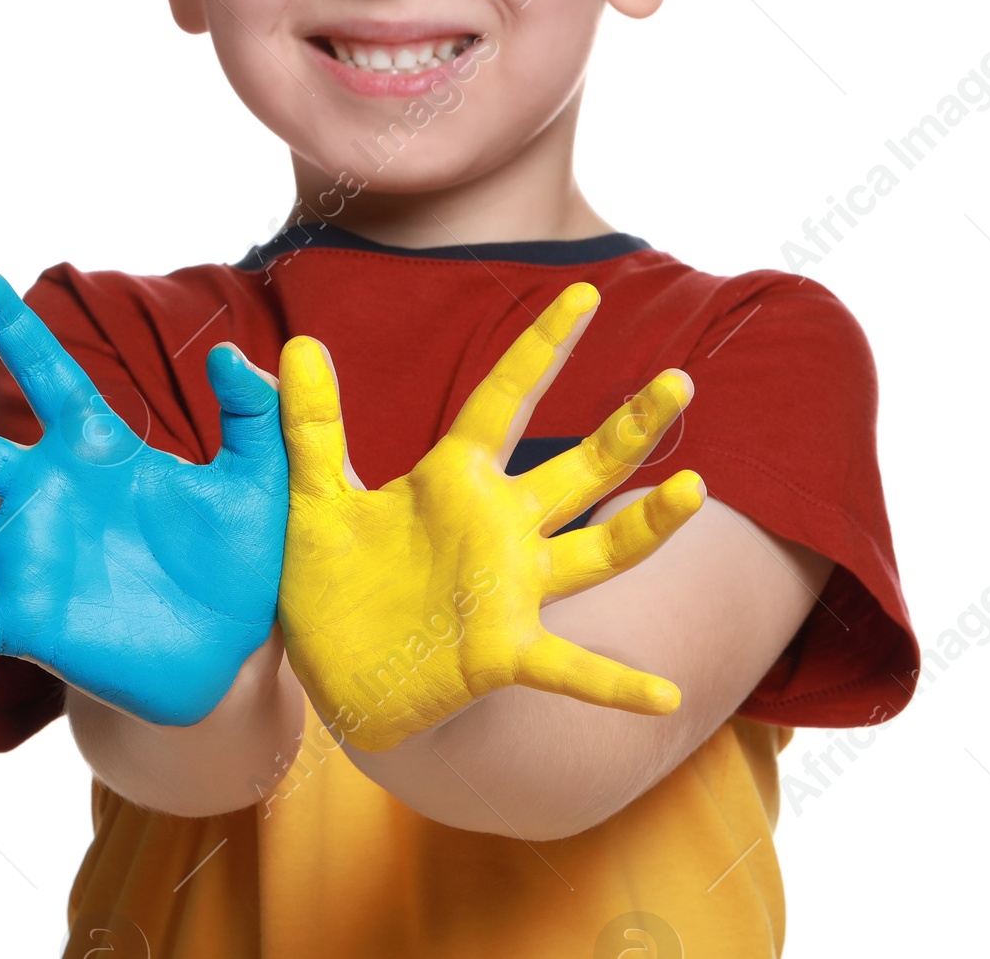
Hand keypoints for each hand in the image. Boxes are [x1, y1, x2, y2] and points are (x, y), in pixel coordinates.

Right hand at [0, 269, 286, 725]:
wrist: (233, 649)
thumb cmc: (241, 556)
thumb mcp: (258, 476)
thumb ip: (252, 411)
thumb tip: (228, 351)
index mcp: (98, 452)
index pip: (50, 376)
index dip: (16, 329)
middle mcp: (48, 498)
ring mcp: (29, 559)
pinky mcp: (27, 622)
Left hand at [276, 281, 704, 751]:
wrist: (330, 675)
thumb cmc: (331, 582)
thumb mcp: (313, 498)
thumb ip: (311, 426)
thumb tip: (295, 343)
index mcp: (454, 479)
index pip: (503, 398)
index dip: (541, 347)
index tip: (582, 292)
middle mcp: (498, 527)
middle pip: (577, 468)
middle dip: (629, 426)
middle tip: (679, 380)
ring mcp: (510, 590)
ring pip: (595, 552)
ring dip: (647, 527)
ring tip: (693, 489)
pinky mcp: (503, 653)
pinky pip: (569, 669)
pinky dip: (615, 684)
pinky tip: (664, 697)